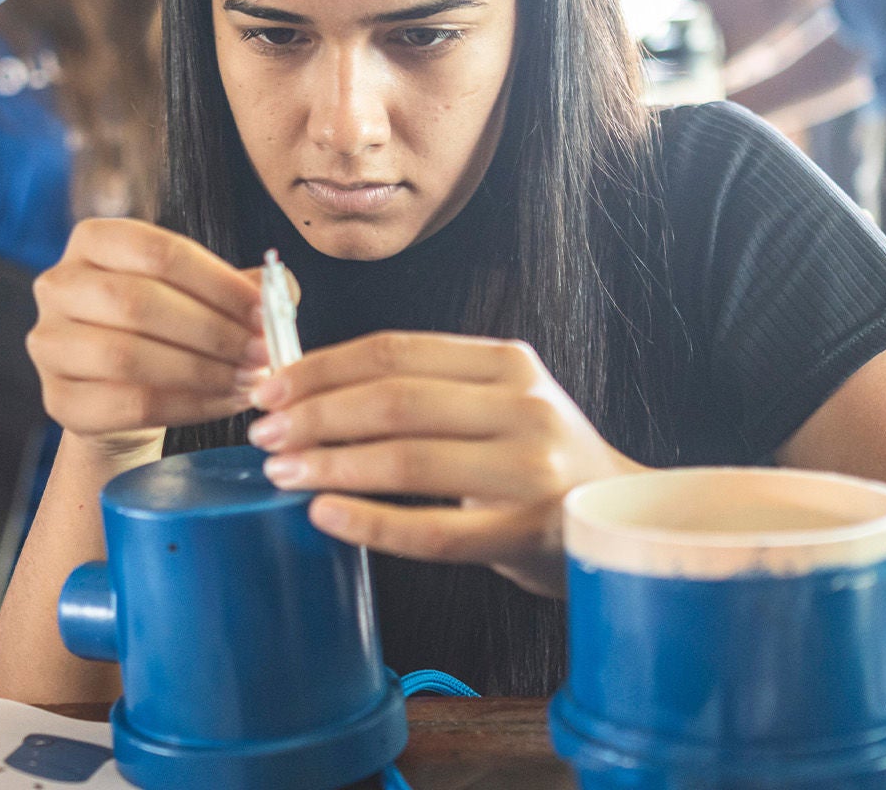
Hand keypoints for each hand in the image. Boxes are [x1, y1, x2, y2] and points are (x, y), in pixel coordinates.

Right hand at [26, 219, 270, 457]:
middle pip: (137, 302)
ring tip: (248, 382)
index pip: (159, 252)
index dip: (218, 283)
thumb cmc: (168, 332)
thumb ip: (242, 288)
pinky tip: (224, 405)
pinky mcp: (58, 399)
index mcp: (94, 241)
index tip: (264, 313)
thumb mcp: (202, 297)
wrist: (123, 399)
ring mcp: (48, 343)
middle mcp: (58, 285)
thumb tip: (283, 287)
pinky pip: (127, 405)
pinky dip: (186, 406)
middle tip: (262, 355)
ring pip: (127, 357)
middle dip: (211, 331)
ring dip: (201, 372)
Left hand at [245, 332, 646, 597]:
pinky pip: (432, 531)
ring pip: (407, 459)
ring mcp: (531, 470)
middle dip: (314, 416)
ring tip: (280, 474)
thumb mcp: (494, 404)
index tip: (268, 388)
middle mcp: (524, 406)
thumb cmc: (534, 463)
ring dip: (329, 464)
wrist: (622, 524)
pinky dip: (370, 523)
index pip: (395, 352)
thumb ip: (423, 389)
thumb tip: (305, 385)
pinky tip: (325, 515)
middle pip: (394, 400)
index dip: (321, 369)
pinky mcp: (528, 533)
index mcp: (507, 363)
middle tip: (263, 434)